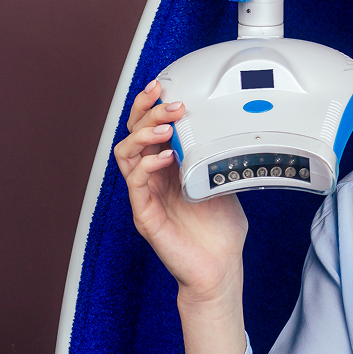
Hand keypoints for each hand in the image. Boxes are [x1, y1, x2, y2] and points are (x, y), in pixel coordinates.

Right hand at [113, 79, 247, 300]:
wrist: (220, 268)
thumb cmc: (219, 229)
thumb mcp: (221, 179)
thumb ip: (215, 155)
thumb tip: (226, 126)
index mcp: (167, 168)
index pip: (147, 129)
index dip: (149, 106)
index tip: (160, 86)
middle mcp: (152, 179)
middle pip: (132, 135)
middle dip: (147, 113)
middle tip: (169, 103)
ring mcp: (146, 196)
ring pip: (126, 155)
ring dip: (143, 135)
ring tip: (165, 128)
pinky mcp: (146, 216)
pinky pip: (136, 185)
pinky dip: (148, 165)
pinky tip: (167, 157)